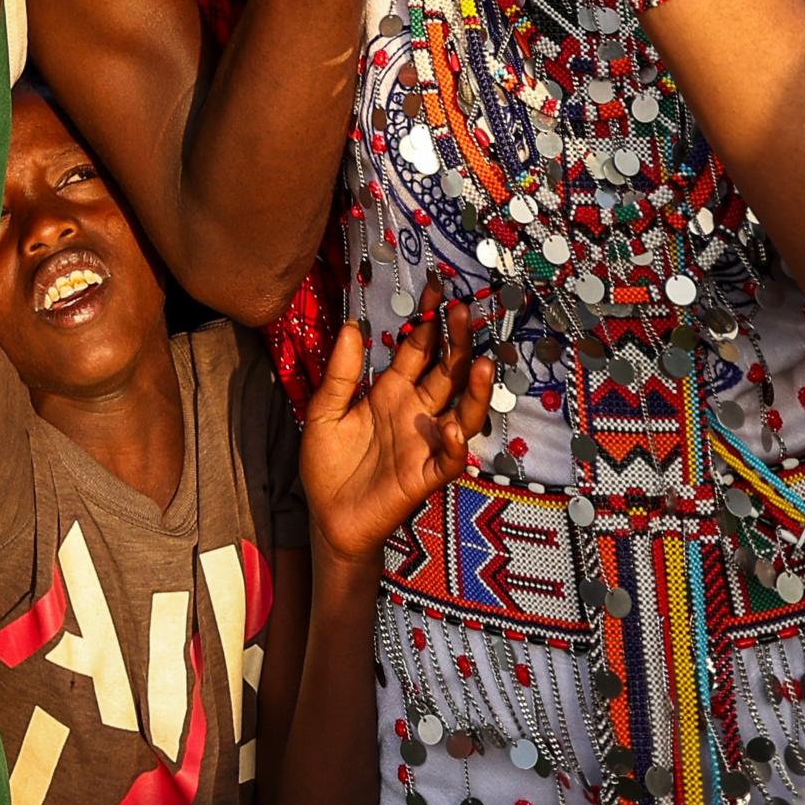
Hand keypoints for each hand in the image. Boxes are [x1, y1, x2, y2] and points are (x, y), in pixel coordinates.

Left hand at [297, 295, 493, 565]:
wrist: (327, 518)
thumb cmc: (328, 463)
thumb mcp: (324, 411)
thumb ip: (339, 373)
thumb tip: (352, 326)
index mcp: (391, 390)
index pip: (417, 348)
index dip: (427, 320)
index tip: (436, 287)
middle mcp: (415, 411)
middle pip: (446, 371)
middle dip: (457, 342)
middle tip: (463, 311)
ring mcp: (424, 443)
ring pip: (461, 413)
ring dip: (473, 391)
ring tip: (480, 365)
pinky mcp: (424, 476)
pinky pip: (448, 460)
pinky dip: (453, 446)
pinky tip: (449, 429)